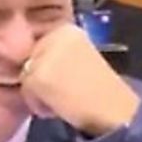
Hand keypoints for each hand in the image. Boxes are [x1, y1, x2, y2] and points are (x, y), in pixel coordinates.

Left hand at [19, 25, 139, 137]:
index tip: (66, 81)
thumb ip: (57, 56)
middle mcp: (56, 35)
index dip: (49, 67)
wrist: (115, 111)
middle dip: (41, 78)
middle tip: (63, 93)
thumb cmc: (100, 91)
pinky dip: (39, 105)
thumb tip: (32, 66)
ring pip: (26, 75)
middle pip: (31, 59)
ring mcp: (46, 54)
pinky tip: (59, 108)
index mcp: (68, 29)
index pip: (40, 45)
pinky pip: (26, 92)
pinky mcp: (39, 75)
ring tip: (62, 102)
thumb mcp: (79, 60)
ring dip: (39, 93)